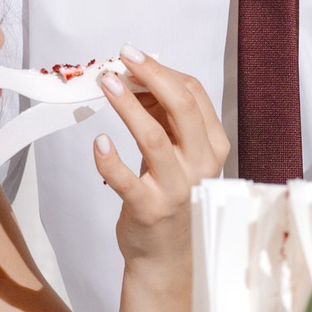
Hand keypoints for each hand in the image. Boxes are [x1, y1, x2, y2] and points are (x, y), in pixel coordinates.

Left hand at [95, 47, 228, 273]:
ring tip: (105, 83)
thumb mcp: (179, 153)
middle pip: (181, 107)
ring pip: (154, 136)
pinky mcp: (149, 209)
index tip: (134, 58)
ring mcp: (177, 188)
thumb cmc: (172, 196)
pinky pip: (127, 180)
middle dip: (151, 75)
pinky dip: (110, 159)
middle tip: (123, 56)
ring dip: (127, 105)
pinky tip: (98, 142)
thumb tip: (137, 78)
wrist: (168, 254)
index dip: (162, 71)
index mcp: (212, 145)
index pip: (194, 94)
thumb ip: (165, 118)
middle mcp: (200, 164)